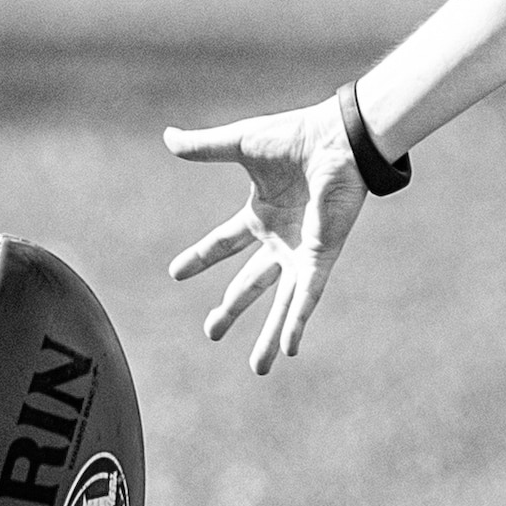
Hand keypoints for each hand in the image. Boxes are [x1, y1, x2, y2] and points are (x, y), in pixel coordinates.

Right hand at [159, 96, 366, 373]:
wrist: (338, 140)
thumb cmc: (295, 138)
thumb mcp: (239, 144)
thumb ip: (204, 147)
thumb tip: (167, 137)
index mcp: (262, 213)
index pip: (224, 242)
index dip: (201, 257)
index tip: (175, 273)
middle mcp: (281, 239)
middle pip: (250, 284)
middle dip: (231, 309)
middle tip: (211, 333)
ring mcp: (302, 252)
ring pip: (281, 304)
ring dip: (269, 335)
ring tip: (258, 368)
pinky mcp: (320, 258)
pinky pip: (306, 297)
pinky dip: (296, 323)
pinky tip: (289, 349)